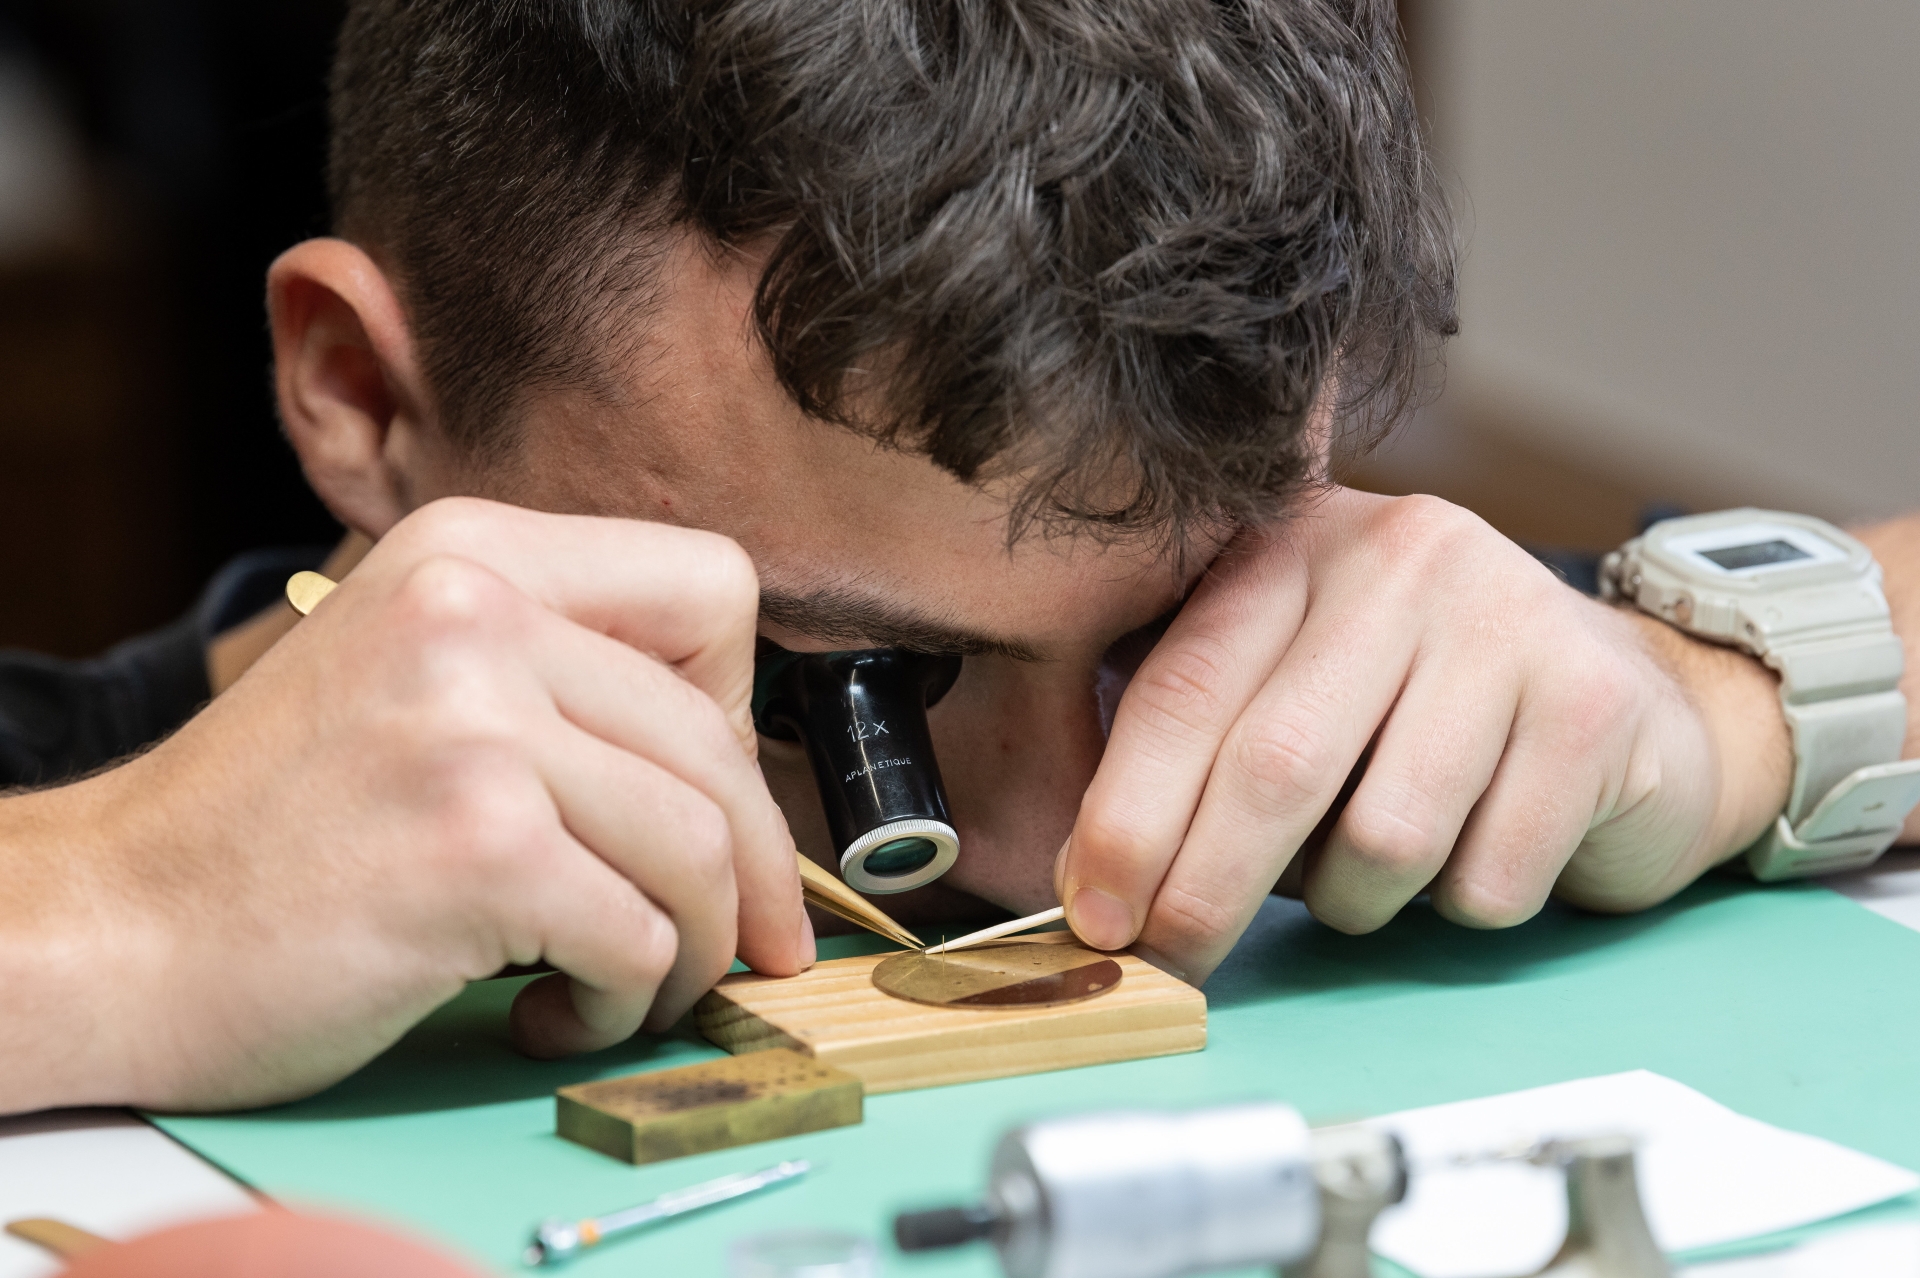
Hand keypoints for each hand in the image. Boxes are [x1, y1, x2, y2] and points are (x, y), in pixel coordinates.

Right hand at [0, 497, 808, 1112]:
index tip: (708, 796)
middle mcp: (477, 610)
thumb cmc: (272, 828)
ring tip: (618, 988)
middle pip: (719, 741)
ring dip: (687, 949)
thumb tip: (738, 758)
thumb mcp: (418, 677)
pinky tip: (547, 1015)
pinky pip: (639, 940)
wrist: (106, 926)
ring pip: (700, 847)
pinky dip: (619, 1004)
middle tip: (745, 942)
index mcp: (472, 551)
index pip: (714, 587)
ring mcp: (475, 724)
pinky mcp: (476, 847)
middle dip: (752, 866)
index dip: (736, 706)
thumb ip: (559, 674)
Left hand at [1057, 488, 1792, 981]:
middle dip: (1207, 888)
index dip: (1126, 816)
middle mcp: (1398, 557)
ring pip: (1384, 837)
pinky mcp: (1590, 704)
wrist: (1627, 704)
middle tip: (1176, 960)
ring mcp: (1504, 619)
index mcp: (1296, 545)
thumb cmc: (1418, 718)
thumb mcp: (1290, 694)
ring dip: (1357, 900)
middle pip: (1275, 764)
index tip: (1096, 913)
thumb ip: (1195, 754)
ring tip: (1373, 874)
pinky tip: (1477, 852)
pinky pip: (1486, 875)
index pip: (1184, 689)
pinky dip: (1461, 905)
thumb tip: (1093, 886)